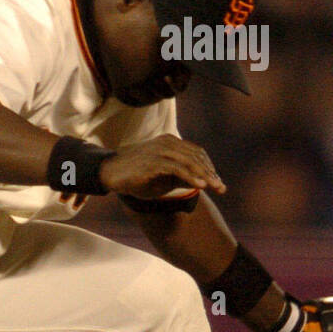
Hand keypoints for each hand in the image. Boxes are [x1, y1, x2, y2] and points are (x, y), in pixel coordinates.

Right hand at [100, 134, 224, 198]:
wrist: (110, 173)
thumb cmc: (136, 177)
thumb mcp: (162, 179)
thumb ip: (181, 178)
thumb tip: (201, 183)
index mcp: (171, 143)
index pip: (196, 153)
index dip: (209, 168)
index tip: (217, 182)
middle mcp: (168, 143)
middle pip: (196, 157)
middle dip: (211, 173)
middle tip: (222, 189)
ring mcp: (161, 150)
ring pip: (189, 162)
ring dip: (204, 176)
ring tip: (215, 188)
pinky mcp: (154, 161)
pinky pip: (177, 169)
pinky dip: (191, 177)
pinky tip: (200, 186)